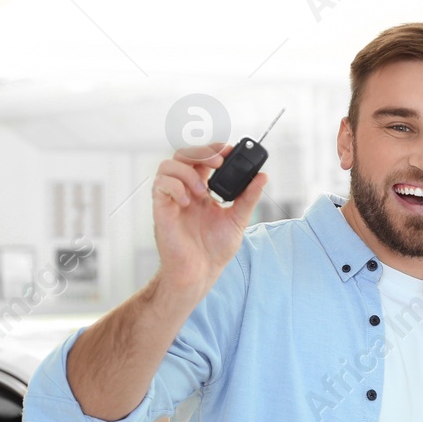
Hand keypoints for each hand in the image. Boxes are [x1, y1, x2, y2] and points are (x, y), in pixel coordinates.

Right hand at [150, 142, 267, 295]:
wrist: (200, 273)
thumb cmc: (214, 250)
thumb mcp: (237, 220)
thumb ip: (248, 197)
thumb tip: (262, 177)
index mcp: (202, 191)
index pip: (202, 159)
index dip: (213, 149)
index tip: (229, 149)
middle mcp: (185, 191)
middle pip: (183, 155)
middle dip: (200, 152)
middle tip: (218, 161)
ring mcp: (172, 200)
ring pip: (167, 166)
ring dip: (187, 171)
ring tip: (202, 190)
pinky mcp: (161, 210)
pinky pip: (160, 185)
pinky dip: (175, 187)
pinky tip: (189, 202)